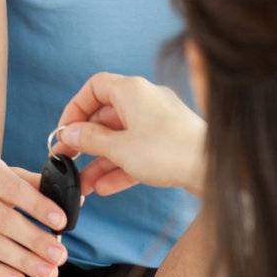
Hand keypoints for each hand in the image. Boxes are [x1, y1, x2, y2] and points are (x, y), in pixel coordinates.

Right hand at [55, 73, 205, 198]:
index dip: (75, 108)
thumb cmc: (169, 151)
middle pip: (106, 116)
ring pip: (121, 138)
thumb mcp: (119, 147)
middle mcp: (146, 100)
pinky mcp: (170, 143)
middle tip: (68, 159)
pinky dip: (121, 167)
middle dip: (85, 141)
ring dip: (100, 161)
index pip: (94, 88)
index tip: (64, 130)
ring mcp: (159, 122)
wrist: (213, 169)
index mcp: (132, 90)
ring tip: (84, 184)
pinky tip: (104, 188)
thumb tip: (68, 134)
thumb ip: (90, 140)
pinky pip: (138, 151)